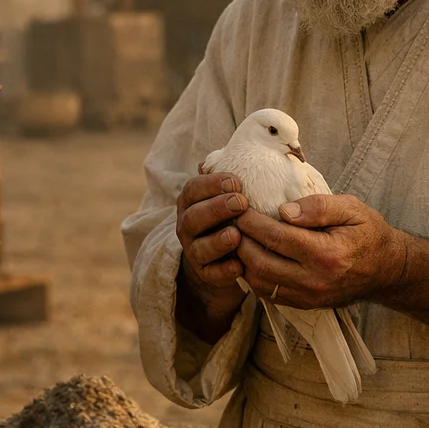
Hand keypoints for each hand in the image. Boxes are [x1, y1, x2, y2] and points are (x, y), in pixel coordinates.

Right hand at [174, 172, 249, 342]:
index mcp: (191, 202)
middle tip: (241, 202)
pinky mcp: (205, 274)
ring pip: (199, 247)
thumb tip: (227, 153)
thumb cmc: (229, 216)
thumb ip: (227, 178)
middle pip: (193, 217)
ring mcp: (194, 251)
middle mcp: (187, 226)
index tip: (236, 181)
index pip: (193, 189)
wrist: (221, 258)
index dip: (211, 184)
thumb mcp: (227, 195)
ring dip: (217, 241)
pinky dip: (224, 271)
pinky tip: (239, 266)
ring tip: (236, 234)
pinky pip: (211, 274)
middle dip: (216, 209)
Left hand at [235, 194, 428, 342]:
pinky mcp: (304, 305)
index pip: (276, 236)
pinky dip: (252, 275)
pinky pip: (267, 293)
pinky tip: (249, 256)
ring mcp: (308, 297)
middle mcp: (314, 281)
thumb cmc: (368, 233)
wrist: (387, 270)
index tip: (238, 206)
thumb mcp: (352, 209)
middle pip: (260, 262)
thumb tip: (283, 210)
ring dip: (241, 260)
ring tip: (236, 237)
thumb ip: (318, 206)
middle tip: (230, 220)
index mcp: (326, 254)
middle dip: (239, 240)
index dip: (250, 221)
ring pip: (258, 281)